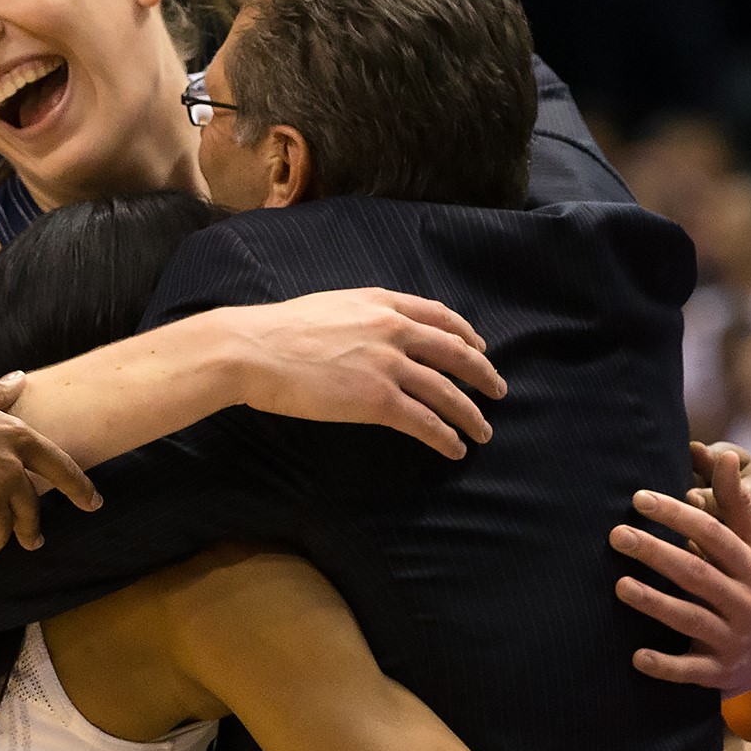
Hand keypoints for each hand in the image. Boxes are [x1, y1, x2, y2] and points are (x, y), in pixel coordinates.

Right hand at [223, 289, 505, 456]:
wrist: (252, 350)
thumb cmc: (276, 332)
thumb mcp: (328, 307)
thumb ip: (360, 317)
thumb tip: (371, 335)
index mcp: (380, 303)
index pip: (439, 316)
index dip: (466, 334)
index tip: (479, 348)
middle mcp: (393, 329)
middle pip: (455, 353)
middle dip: (482, 374)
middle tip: (498, 391)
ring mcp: (387, 365)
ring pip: (446, 391)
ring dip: (470, 413)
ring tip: (483, 431)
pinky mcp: (377, 400)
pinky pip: (424, 421)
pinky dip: (445, 436)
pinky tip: (454, 447)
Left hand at [611, 443, 750, 693]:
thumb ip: (735, 503)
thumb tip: (720, 454)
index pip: (713, 534)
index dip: (677, 516)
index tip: (639, 498)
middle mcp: (744, 601)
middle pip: (696, 573)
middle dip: (656, 552)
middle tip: (616, 534)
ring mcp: (732, 638)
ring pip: (690, 618)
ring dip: (654, 602)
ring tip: (619, 586)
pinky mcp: (719, 672)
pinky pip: (690, 670)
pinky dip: (665, 664)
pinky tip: (636, 657)